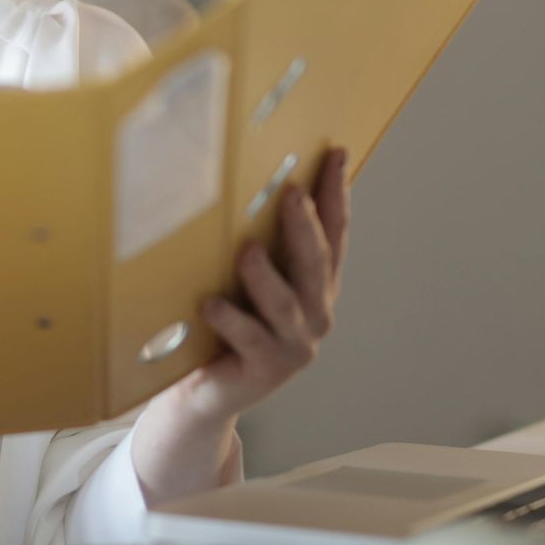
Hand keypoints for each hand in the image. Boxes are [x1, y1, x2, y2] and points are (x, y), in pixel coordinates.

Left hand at [133, 147, 351, 501]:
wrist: (208, 391)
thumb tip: (245, 179)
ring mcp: (292, 345)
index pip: (334, 234)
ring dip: (266, 276)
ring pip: (285, 304)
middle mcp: (314, 314)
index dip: (336, 194)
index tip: (334, 153)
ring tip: (247, 250)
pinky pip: (247, 340)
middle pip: (315, 265)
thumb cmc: (229, 323)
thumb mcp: (250, 279)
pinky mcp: (263, 371)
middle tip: (291, 193)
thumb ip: (261, 240)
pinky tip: (209, 303)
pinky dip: (230, 320)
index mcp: (317, 286)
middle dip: (305, 228)